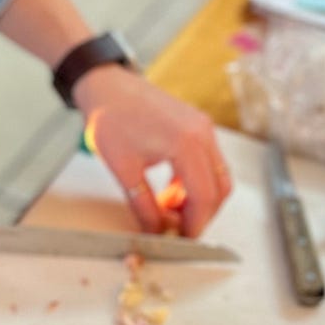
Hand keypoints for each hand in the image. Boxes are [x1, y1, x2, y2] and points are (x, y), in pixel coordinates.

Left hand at [74, 66, 232, 238]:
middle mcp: (202, 133)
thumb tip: (156, 232)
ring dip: (197, 199)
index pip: (205, 197)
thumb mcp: (123, 170)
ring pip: (217, 176)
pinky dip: (194, 182)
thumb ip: (143, 207)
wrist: (106, 84)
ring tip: (166, 207)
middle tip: (174, 228)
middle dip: (200, 215)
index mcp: (186, 143)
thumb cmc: (110, 117)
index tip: (181, 240)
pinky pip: (207, 162)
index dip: (196, 225)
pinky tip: (169, 190)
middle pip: (219, 189)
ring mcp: (203, 127)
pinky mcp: (197, 126)